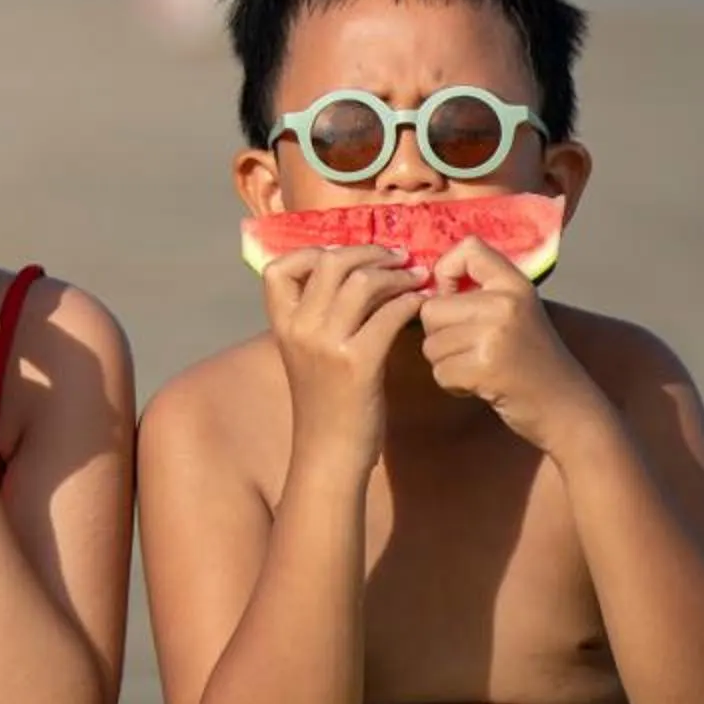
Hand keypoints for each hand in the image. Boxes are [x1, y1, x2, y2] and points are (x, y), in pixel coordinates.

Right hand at [262, 243, 429, 475]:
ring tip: (416, 276)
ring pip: (362, 282)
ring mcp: (326, 344)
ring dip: (396, 273)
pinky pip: (389, 314)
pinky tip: (422, 303)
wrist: (329, 452)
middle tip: (398, 256)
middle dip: (369, 252)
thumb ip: (317, 317)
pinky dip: (410, 301)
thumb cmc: (323, 402)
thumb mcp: (306, 353)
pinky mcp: (358, 363)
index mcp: (281, 324)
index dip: (314, 251)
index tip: (347, 255)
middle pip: (331, 262)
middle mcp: (300, 327)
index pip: (281, 266)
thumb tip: (350, 278)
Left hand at [419, 238, 609, 453]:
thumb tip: (421, 286)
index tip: (452, 296)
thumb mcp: (515, 312)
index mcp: (515, 284)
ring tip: (479, 367)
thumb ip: (477, 293)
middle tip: (471, 349)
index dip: (446, 271)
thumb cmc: (533, 360)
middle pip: (432, 307)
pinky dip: (453, 384)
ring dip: (447, 362)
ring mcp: (495, 335)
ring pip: (431, 342)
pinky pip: (440, 371)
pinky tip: (479, 385)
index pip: (468, 248)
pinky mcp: (485, 368)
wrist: (567, 409)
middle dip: (440, 334)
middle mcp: (505, 303)